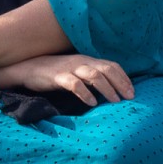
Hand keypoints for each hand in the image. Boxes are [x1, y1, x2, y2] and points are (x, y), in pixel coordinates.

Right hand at [2, 53, 134, 106]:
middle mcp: (82, 62)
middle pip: (107, 69)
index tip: (133, 92)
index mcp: (88, 60)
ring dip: (107, 88)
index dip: (124, 78)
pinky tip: (92, 103)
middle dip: (121, 83)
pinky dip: (85, 93)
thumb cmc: (56, 72)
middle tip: (130, 98)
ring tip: (115, 101)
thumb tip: (110, 90)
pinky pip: (74, 84)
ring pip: (94, 75)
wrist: (29, 67)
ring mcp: (70, 68)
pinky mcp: (58, 77)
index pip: (112, 66)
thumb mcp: (77, 71)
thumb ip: (92, 77)